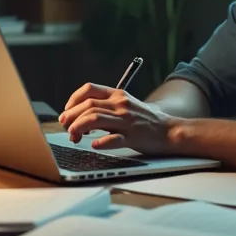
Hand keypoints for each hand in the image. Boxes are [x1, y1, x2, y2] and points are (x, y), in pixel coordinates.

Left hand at [58, 82, 178, 154]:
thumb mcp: (126, 104)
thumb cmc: (144, 120)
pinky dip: (101, 142)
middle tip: (65, 127)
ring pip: (95, 119)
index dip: (73, 100)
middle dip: (71, 117)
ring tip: (73, 137)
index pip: (89, 89)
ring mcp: (127, 121)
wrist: (169, 131)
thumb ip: (106, 104)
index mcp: (118, 94)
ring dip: (78, 128)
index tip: (67, 112)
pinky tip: (93, 145)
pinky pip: (114, 139)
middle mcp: (121, 104)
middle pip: (88, 105)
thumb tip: (78, 112)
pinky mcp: (133, 137)